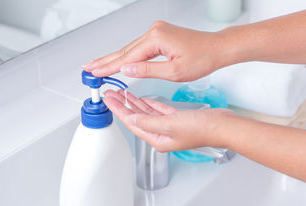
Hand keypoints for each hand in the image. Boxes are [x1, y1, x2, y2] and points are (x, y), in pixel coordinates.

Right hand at [83, 21, 224, 81]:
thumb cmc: (202, 59)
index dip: (109, 67)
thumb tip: (127, 70)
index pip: (127, 57)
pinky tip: (119, 61)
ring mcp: (156, 32)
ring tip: (98, 66)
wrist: (216, 49)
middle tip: (88, 68)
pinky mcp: (160, 35)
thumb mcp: (174, 72)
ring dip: (114, 58)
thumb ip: (148, 71)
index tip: (95, 73)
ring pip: (130, 49)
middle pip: (125, 50)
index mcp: (156, 39)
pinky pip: (139, 47)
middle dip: (106, 61)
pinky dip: (127, 55)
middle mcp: (154, 31)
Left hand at [103, 90, 234, 151]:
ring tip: (122, 93)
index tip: (108, 100)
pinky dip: (150, 104)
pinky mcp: (178, 120)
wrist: (222, 126)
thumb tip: (131, 120)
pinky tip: (143, 99)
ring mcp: (169, 127)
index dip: (119, 110)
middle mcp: (162, 134)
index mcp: (158, 139)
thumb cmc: (201, 129)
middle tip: (111, 93)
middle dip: (123, 105)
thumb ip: (149, 122)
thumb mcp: (170, 124)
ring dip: (134, 103)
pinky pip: (159, 111)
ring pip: (146, 114)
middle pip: (136, 118)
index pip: (132, 123)